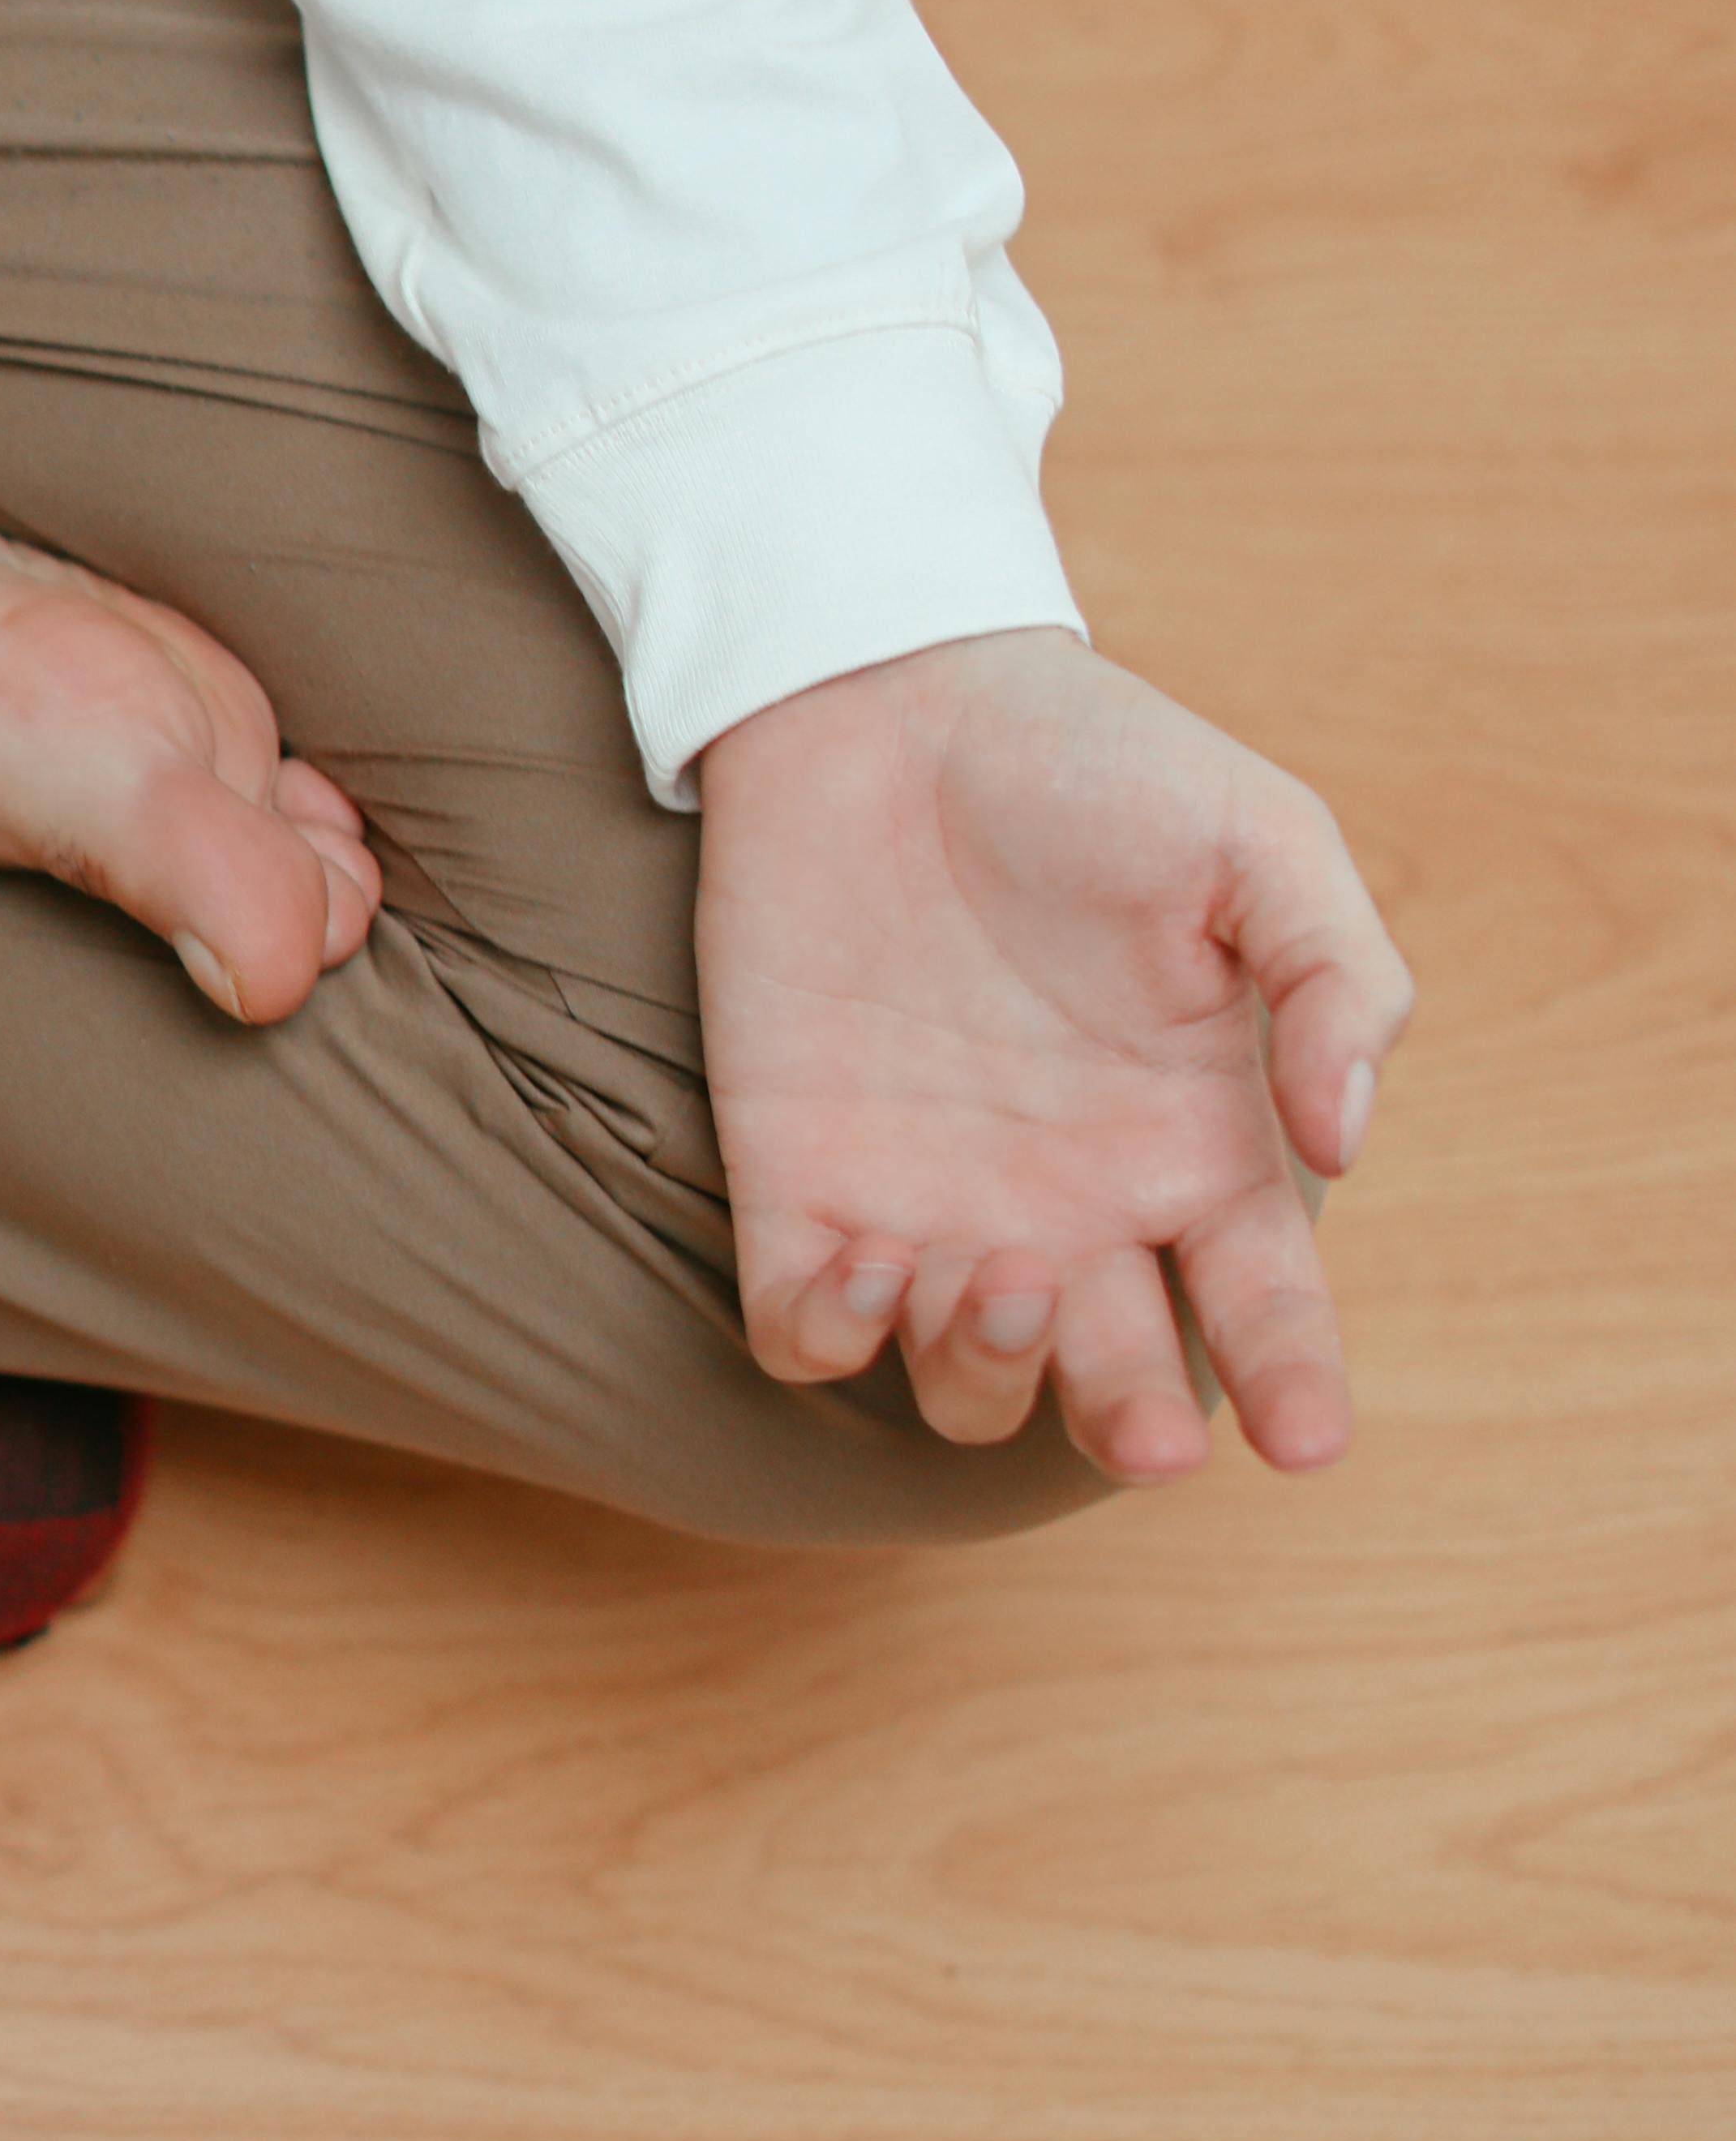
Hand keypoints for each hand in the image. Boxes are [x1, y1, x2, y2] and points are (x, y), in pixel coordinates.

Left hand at [698, 630, 1412, 1479]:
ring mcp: (929, 1205)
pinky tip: (869, 1260)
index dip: (1293, 1386)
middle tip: (1140, 1423)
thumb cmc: (1094, 765)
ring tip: (1000, 1272)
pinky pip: (804, 1332)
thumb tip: (1343, 1137)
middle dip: (1130, 1426)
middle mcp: (1070, 1206)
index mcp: (1195, 1146)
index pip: (1261, 1310)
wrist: (886, 702)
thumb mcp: (1260, 840)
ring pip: (964, 1385)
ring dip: (987, 1371)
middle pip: (1111, 1386)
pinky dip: (835, 1334)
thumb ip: (1337, 979)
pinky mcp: (796, 1181)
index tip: (1306, 1438)